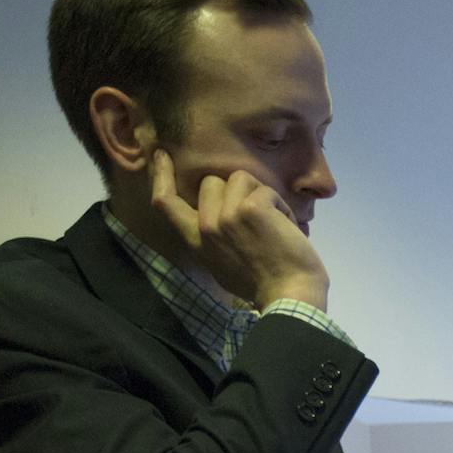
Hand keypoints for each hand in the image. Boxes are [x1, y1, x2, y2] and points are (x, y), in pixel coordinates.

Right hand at [151, 149, 328, 309]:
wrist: (290, 298)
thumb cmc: (265, 285)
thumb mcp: (223, 265)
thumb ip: (212, 238)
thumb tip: (216, 212)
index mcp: (197, 241)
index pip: (166, 203)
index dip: (162, 175)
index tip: (162, 155)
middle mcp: (206, 227)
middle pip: (212, 182)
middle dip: (237, 192)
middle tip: (258, 220)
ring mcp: (226, 217)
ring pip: (239, 178)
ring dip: (262, 196)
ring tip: (274, 225)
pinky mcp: (250, 209)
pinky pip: (266, 190)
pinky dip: (282, 207)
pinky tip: (288, 229)